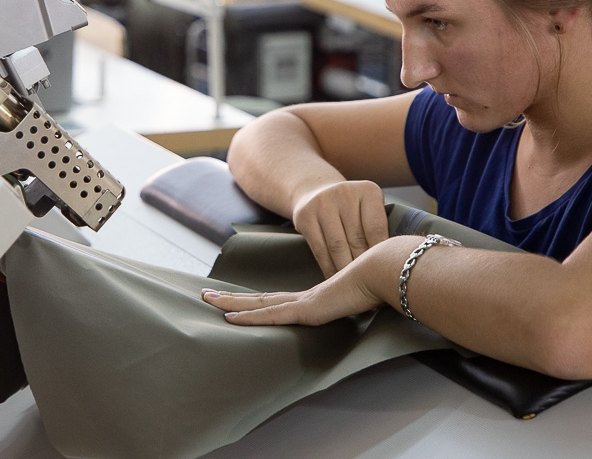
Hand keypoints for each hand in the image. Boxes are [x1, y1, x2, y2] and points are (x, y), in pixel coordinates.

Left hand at [201, 244, 388, 325]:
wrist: (385, 272)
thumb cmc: (381, 285)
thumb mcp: (366, 302)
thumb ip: (361, 306)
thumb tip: (371, 312)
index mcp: (315, 298)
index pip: (276, 300)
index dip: (254, 301)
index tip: (236, 300)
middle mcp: (303, 299)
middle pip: (259, 299)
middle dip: (231, 298)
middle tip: (206, 294)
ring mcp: (302, 303)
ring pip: (256, 305)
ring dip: (230, 304)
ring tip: (207, 300)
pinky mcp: (306, 310)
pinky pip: (271, 316)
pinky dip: (249, 318)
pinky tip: (229, 318)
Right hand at [291, 180, 389, 277]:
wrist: (316, 191)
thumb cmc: (353, 209)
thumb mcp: (370, 208)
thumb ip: (381, 228)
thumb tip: (392, 263)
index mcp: (368, 191)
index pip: (376, 229)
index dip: (379, 255)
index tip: (382, 274)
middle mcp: (345, 193)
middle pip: (356, 239)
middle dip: (362, 266)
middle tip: (369, 286)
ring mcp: (322, 203)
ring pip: (337, 247)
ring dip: (345, 271)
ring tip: (353, 288)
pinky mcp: (305, 216)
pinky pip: (320, 250)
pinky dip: (329, 269)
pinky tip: (336, 280)